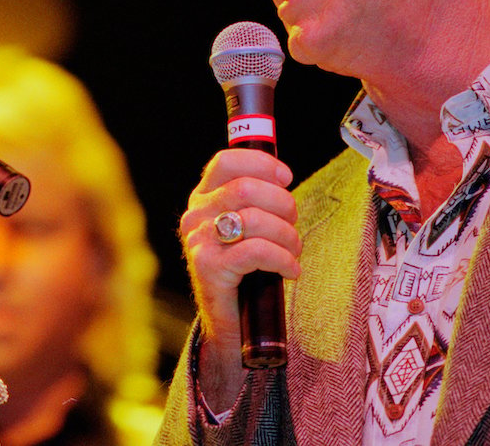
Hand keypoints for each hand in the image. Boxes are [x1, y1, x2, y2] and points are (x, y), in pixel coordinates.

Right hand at [178, 148, 299, 408]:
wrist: (229, 326)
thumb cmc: (245, 273)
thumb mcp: (244, 229)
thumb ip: (254, 201)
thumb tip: (282, 179)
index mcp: (202, 198)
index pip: (226, 162)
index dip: (261, 164)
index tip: (286, 177)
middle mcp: (195, 216)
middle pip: (246, 188)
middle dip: (283, 204)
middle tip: (293, 225)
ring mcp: (199, 242)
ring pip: (254, 218)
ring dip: (288, 235)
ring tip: (293, 251)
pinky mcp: (209, 269)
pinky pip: (257, 252)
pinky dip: (283, 259)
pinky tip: (291, 270)